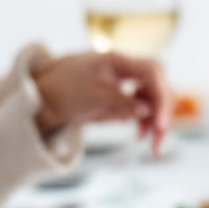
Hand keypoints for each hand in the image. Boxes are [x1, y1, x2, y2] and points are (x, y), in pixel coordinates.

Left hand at [31, 52, 171, 156]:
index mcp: (118, 60)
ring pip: (153, 100)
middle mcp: (127, 70)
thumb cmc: (63, 90)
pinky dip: (145, 123)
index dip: (161, 96)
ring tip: (153, 147)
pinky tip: (140, 136)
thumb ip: (121, 102)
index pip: (152, 72)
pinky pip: (142, 108)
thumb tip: (148, 110)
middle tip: (161, 138)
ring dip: (156, 122)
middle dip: (163, 112)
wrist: (46, 96)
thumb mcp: (92, 97)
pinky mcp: (123, 97)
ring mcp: (126, 83)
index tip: (161, 123)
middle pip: (157, 87)